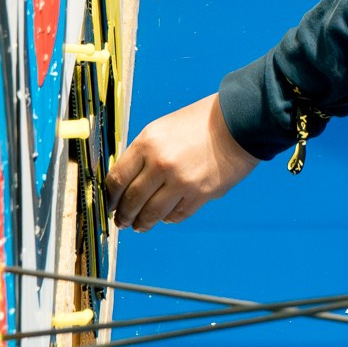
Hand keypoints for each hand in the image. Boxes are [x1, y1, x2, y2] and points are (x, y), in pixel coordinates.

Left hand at [107, 94, 259, 228]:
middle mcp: (161, 164)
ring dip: (142, 223)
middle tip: (121, 221)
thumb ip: (143, 154)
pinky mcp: (200, 195)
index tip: (109, 204)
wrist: (238, 122)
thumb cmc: (200, 122)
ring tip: (140, 225)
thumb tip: (126, 182)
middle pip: (131, 201)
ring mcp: (181, 182)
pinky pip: (175, 216)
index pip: (116, 179)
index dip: (109, 197)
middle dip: (123, 216)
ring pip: (151, 214)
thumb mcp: (162, 128)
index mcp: (148, 143)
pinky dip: (168, 218)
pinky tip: (166, 215)